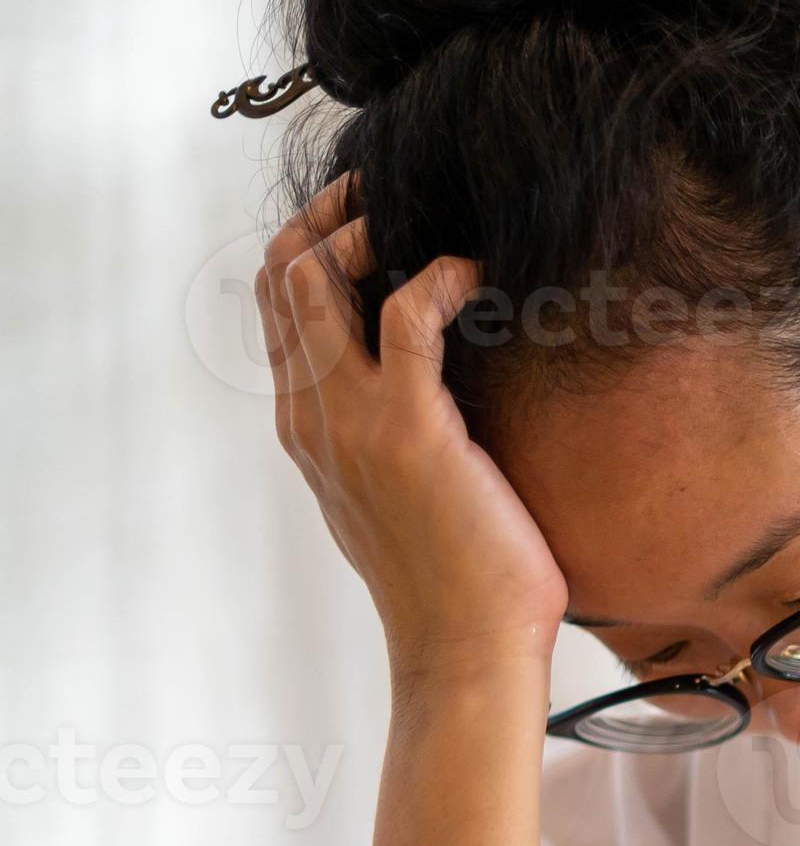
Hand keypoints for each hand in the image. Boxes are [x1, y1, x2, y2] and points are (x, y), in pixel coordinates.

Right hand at [255, 175, 567, 684]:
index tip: (366, 215)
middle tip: (387, 193)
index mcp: (307, 429)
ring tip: (424, 223)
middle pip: (281, 278)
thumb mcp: (402, 496)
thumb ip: (390, 439)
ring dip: (365, 232)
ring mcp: (352, 422)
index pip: (277, 308)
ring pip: (316, 283)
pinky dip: (440, 277)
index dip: (311, 245)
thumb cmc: (457, 583)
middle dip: (327, 216)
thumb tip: (430, 394)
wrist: (466, 653)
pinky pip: (407, 316)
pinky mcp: (411, 428)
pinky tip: (476, 277)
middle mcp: (313, 417)